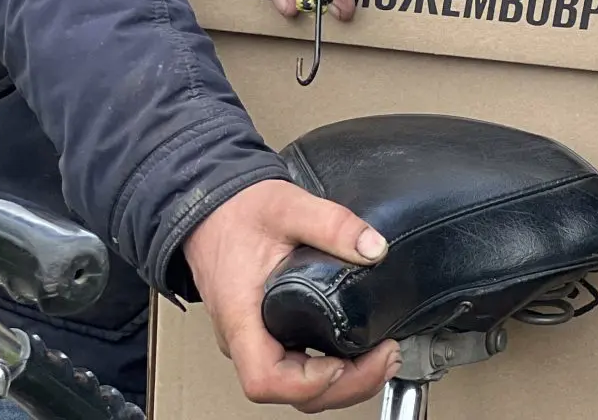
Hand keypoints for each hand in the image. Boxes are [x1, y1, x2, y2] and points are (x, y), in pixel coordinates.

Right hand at [183, 179, 398, 410]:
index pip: (265, 379)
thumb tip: (374, 248)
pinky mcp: (267, 334)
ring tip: (381, 359)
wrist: (211, 209)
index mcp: (241, 316)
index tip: (344, 363)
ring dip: (342, 383)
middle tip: (386, 358)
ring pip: (294, 386)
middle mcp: (244, 339)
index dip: (308, 382)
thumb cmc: (236, 212)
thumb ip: (332, 223)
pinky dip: (331, 370)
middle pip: (289, 392)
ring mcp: (255, 340)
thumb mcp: (287, 206)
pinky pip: (296, 368)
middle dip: (344, 386)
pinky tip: (358, 354)